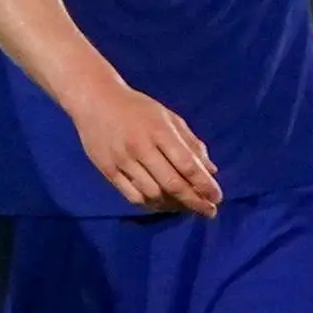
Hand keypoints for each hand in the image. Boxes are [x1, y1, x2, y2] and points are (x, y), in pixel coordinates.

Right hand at [68, 79, 218, 214]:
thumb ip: (190, 143)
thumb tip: (211, 171)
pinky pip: (133, 197)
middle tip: (209, 212)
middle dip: (195, 202)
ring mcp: (123, 160)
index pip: (187, 165)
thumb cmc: (137, 108)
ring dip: (174, 206)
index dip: (204, 185)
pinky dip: (152, 205)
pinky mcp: (108, 171)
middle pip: (172, 184)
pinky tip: (163, 205)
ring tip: (187, 208)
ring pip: (153, 194)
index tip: (217, 198)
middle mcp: (141, 147)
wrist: (95, 100)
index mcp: (159, 130)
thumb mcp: (168, 118)